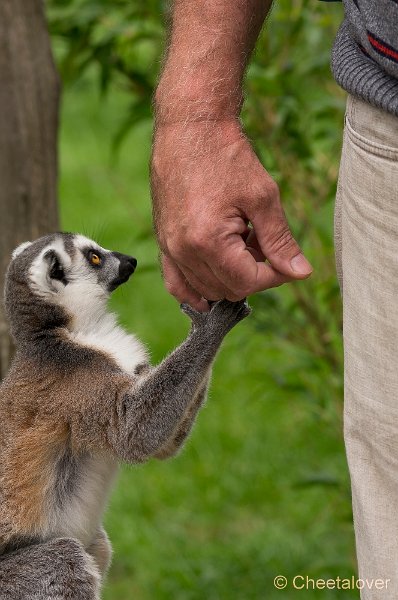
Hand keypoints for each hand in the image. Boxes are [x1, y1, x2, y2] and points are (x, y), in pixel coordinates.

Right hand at [151, 118, 312, 310]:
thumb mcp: (263, 197)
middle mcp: (183, 250)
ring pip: (205, 288)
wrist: (189, 126)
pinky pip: (175, 281)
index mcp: (208, 241)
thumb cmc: (226, 155)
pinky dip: (192, 291)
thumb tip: (300, 272)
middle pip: (227, 289)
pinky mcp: (163, 240)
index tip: (286, 259)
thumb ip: (280, 241)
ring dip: (229, 276)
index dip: (275, 275)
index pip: (249, 282)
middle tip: (263, 243)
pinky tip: (207, 297)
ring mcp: (169, 247)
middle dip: (253, 274)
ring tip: (241, 244)